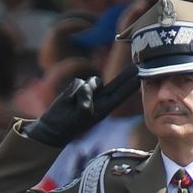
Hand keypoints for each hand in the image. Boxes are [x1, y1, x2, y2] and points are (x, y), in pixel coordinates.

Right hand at [23, 64, 140, 146]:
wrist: (52, 126)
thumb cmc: (67, 125)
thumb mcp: (78, 118)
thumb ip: (85, 104)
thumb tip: (87, 88)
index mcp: (103, 109)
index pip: (119, 95)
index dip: (129, 86)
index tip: (139, 77)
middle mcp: (99, 99)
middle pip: (115, 84)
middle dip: (125, 75)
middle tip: (137, 65)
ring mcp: (88, 93)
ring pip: (91, 82)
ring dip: (84, 91)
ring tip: (74, 105)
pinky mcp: (77, 88)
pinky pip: (78, 82)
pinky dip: (72, 91)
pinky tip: (68, 101)